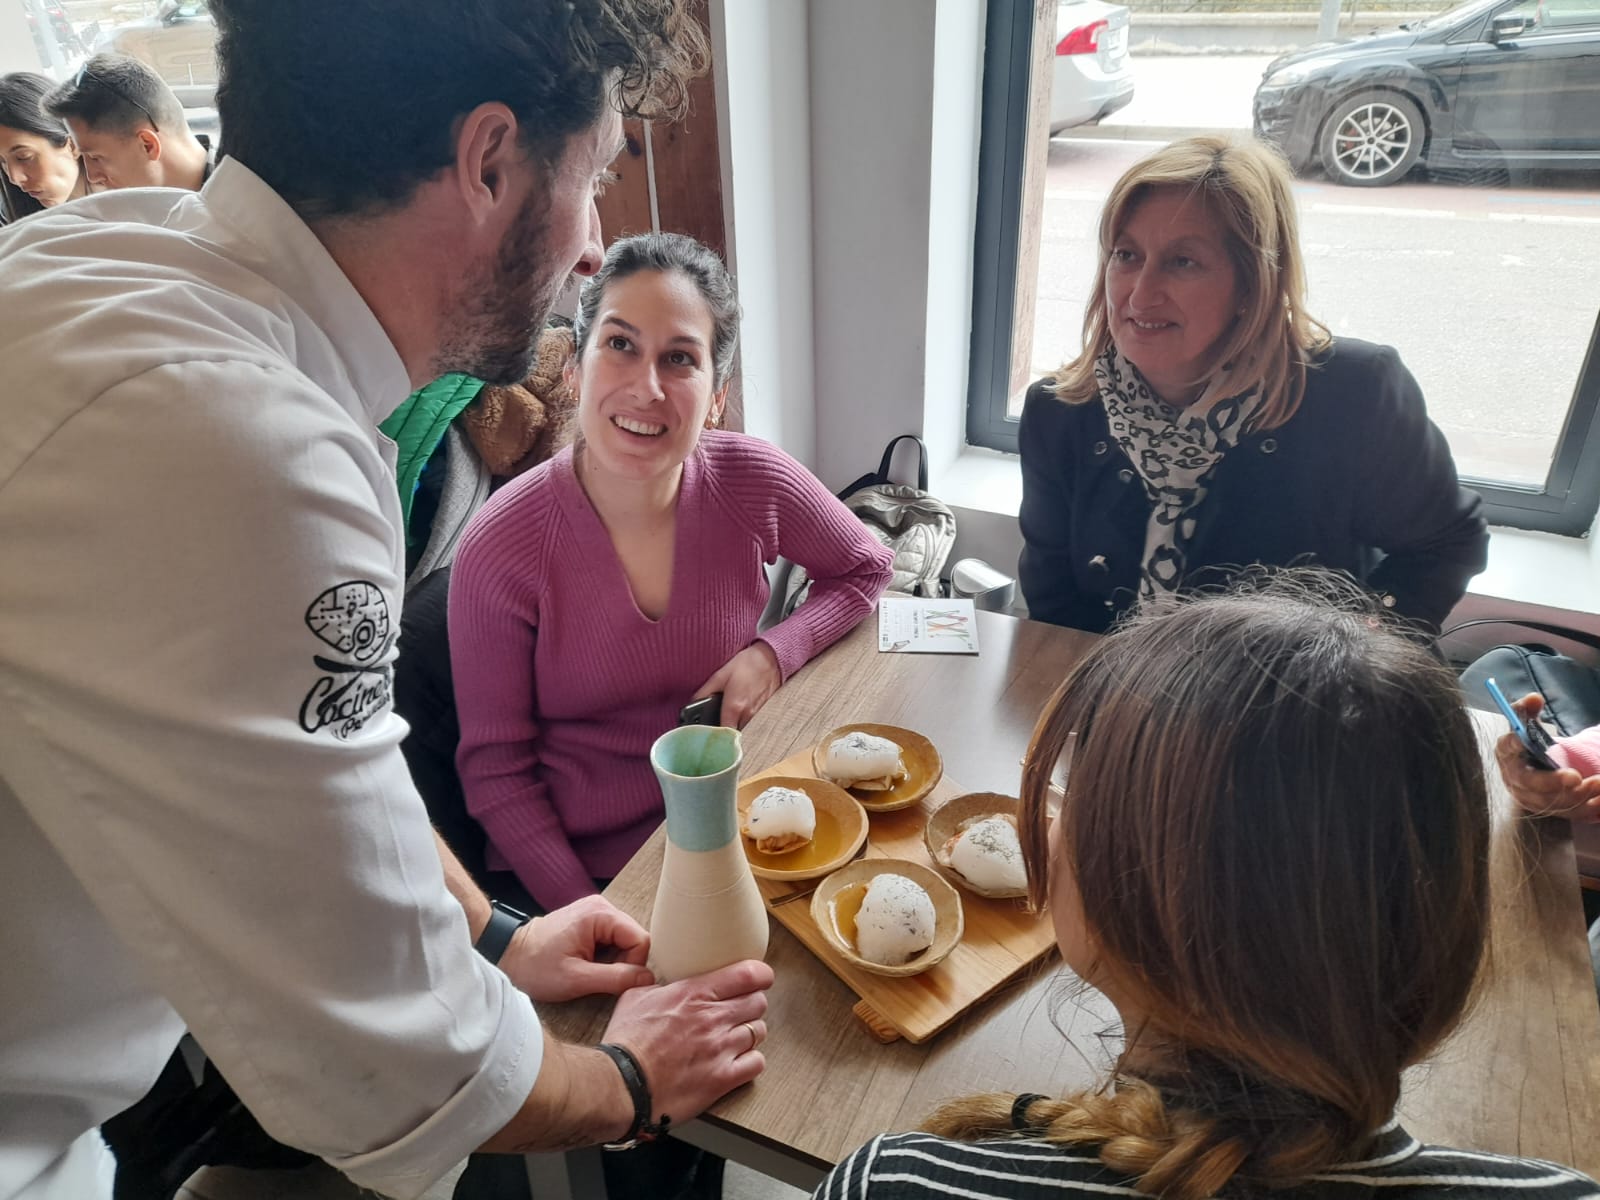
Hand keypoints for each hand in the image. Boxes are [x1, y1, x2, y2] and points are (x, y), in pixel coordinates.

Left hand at [501, 895, 653, 1002]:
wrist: (508, 955)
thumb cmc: (536, 967)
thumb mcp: (576, 979)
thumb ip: (616, 979)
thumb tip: (648, 979)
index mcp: (600, 914)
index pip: (641, 940)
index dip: (633, 965)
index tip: (611, 981)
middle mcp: (602, 906)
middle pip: (634, 939)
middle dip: (622, 964)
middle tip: (596, 977)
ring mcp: (596, 912)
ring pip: (625, 941)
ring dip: (613, 962)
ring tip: (588, 971)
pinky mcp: (590, 921)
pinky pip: (613, 940)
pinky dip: (605, 957)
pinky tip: (586, 964)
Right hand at [602, 959, 773, 1125]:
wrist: (622, 1084)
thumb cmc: (626, 1043)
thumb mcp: (636, 997)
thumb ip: (659, 986)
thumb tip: (664, 983)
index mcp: (694, 993)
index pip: (748, 974)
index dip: (761, 975)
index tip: (760, 978)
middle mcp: (713, 1018)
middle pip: (758, 1002)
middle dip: (752, 1004)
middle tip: (741, 1010)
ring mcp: (721, 1049)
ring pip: (759, 1031)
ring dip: (751, 1032)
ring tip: (735, 1037)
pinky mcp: (723, 1079)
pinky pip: (757, 1063)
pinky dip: (751, 1061)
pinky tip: (737, 1061)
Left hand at [692, 641, 781, 729]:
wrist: (771, 659)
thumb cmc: (746, 665)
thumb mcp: (720, 675)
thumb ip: (705, 692)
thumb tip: (693, 704)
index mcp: (734, 708)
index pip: (723, 735)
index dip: (714, 738)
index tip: (706, 737)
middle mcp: (748, 716)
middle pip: (733, 735)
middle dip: (724, 734)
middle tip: (714, 729)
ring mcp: (759, 716)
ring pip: (744, 731)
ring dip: (735, 728)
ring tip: (726, 720)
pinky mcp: (766, 714)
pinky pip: (752, 725)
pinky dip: (745, 722)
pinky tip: (740, 714)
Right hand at [1497, 694, 1599, 822]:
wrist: (1532, 769)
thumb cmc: (1529, 744)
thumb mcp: (1526, 724)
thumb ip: (1527, 710)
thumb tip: (1534, 698)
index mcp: (1507, 752)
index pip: (1507, 747)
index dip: (1514, 744)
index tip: (1523, 741)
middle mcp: (1514, 778)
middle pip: (1530, 783)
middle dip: (1552, 781)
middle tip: (1575, 776)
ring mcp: (1530, 798)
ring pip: (1552, 802)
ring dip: (1577, 794)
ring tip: (1599, 782)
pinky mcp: (1549, 810)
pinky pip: (1568, 813)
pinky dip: (1587, 806)